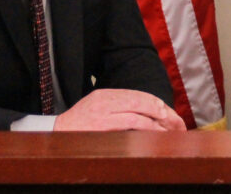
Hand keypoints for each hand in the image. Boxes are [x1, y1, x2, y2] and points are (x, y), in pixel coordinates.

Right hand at [54, 89, 185, 130]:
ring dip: (159, 121)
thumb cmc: (77, 128)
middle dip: (164, 113)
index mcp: (106, 94)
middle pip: (143, 100)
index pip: (140, 95)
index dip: (159, 105)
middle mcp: (106, 99)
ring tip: (172, 129)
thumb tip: (147, 117)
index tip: (172, 115)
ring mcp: (103, 112)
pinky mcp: (102, 126)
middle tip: (178, 124)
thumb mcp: (97, 111)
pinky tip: (157, 133)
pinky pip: (130, 123)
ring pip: (140, 111)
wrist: (52, 136)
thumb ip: (118, 110)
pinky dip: (147, 127)